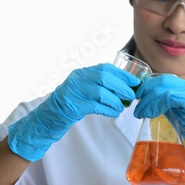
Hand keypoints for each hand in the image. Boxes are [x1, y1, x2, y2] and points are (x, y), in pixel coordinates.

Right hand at [8, 63, 139, 160]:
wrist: (50, 116)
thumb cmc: (73, 102)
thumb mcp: (85, 89)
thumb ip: (100, 85)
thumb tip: (127, 88)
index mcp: (83, 72)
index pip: (106, 68)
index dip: (123, 74)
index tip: (135, 81)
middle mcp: (77, 78)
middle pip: (105, 78)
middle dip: (122, 87)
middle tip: (132, 96)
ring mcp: (74, 91)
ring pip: (101, 93)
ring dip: (116, 101)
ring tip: (122, 107)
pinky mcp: (72, 106)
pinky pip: (95, 107)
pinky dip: (108, 110)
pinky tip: (114, 113)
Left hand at [134, 74, 184, 182]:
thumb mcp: (175, 114)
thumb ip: (163, 105)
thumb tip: (143, 100)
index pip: (163, 79)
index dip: (146, 86)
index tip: (136, 98)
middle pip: (163, 81)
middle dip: (145, 93)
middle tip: (137, 109)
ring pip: (166, 88)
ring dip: (149, 101)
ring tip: (140, 114)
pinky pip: (174, 98)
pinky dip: (158, 104)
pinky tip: (150, 114)